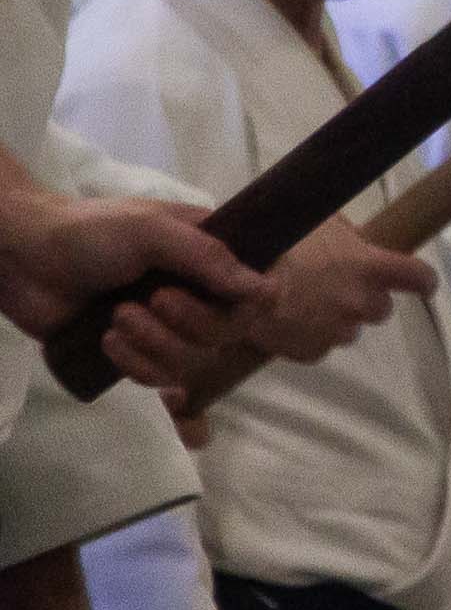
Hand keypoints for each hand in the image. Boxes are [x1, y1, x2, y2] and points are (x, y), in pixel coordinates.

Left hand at [0, 181, 260, 348]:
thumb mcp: (152, 232)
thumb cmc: (90, 233)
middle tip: (152, 301)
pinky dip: (134, 364)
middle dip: (188, 323)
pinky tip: (107, 341)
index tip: (231, 307)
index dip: (247, 305)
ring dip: (155, 344)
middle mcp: (193, 290)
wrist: (21, 259)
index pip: (253, 289)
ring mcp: (162, 323)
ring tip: (118, 319)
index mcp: (205, 253)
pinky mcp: (132, 350)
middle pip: (224, 331)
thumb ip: (208, 258)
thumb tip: (266, 291)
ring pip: (190, 359)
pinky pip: (156, 377)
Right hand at [147, 221, 431, 387]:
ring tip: (307, 305)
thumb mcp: (322, 223)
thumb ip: (349, 238)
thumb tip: (356, 243)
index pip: (419, 278)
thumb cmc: (281, 242)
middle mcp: (363, 303)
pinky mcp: (312, 352)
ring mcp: (338, 332)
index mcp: (372, 269)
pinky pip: (319, 345)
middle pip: (381, 309)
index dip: (423, 282)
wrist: (237, 283)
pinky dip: (310, 337)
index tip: (423, 285)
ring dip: (337, 319)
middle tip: (340, 289)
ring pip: (349, 330)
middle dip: (366, 300)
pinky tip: (290, 322)